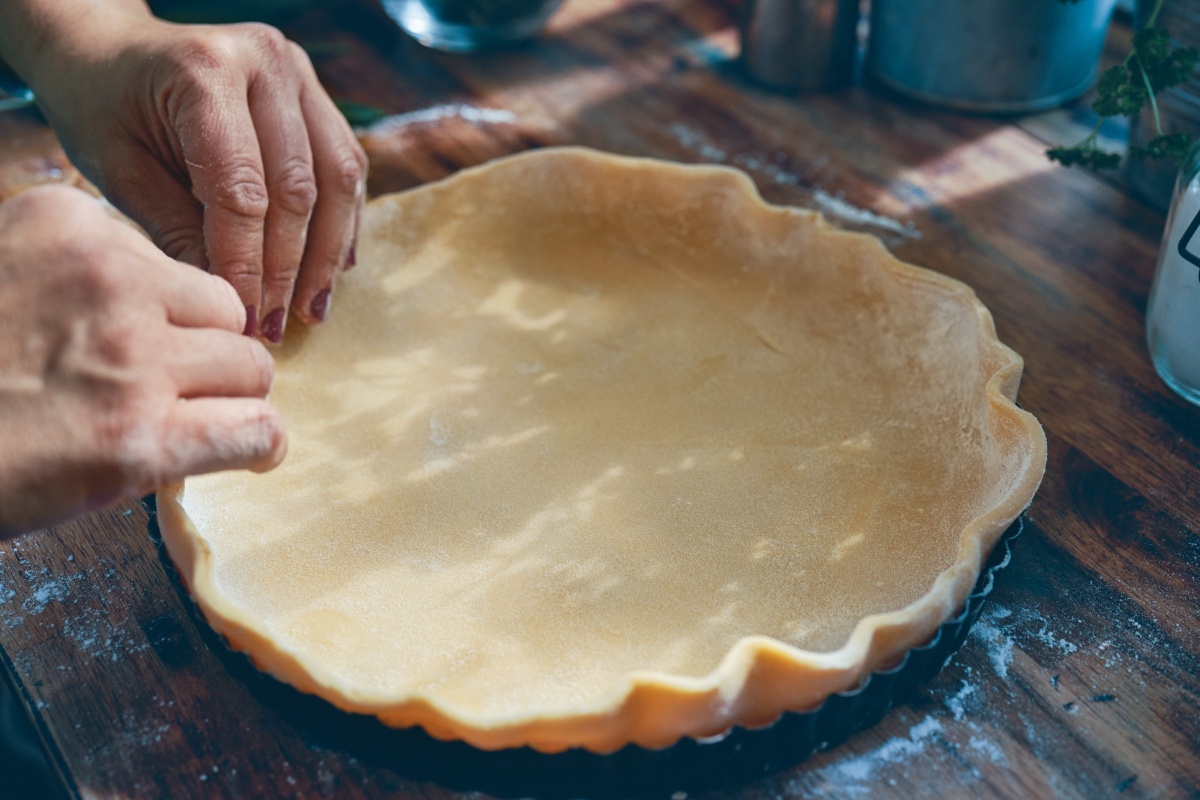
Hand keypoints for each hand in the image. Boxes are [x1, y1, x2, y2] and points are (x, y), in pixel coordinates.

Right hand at [0, 186, 285, 536]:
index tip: (135, 347)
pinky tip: (249, 452)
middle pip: (226, 311)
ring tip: (197, 422)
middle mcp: (109, 280)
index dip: (166, 314)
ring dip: (233, 399)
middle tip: (175, 390)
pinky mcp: (140, 440)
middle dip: (210, 353)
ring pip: (251, 367)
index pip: (171, 263)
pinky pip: (255, 429)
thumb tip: (160, 302)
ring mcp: (130, 359)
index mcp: (65, 224)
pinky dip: (260, 443)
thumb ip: (75, 274)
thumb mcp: (4, 271)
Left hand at [4, 5, 366, 343]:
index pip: (241, 191)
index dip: (247, 264)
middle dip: (288, 269)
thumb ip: (178, 231)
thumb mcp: (121, 171)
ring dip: (327, 254)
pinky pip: (346, 166)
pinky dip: (342, 223)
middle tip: (274, 327)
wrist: (109, 49)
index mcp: (204, 72)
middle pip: (297, 188)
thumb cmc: (104, 108)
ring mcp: (299, 73)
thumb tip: (232, 302)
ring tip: (310, 311)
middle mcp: (265, 62)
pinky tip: (333, 269)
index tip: (243, 319)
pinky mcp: (315, 93)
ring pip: (337, 180)